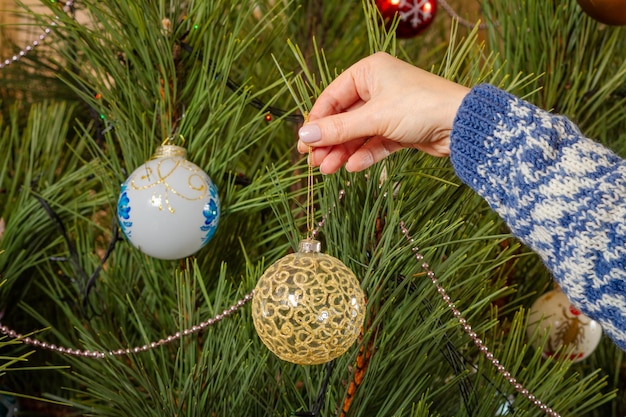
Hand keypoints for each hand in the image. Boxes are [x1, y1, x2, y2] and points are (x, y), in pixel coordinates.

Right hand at [297, 52, 469, 173]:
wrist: (462, 124)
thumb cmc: (419, 107)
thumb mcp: (374, 118)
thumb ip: (338, 129)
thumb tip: (304, 136)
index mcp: (369, 72)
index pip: (332, 97)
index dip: (317, 121)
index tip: (303, 143)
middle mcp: (378, 88)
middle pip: (344, 118)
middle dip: (329, 141)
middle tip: (313, 162)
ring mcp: (389, 109)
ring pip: (358, 133)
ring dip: (343, 152)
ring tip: (328, 170)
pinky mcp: (400, 129)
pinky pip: (375, 142)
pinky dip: (364, 155)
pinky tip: (352, 167)